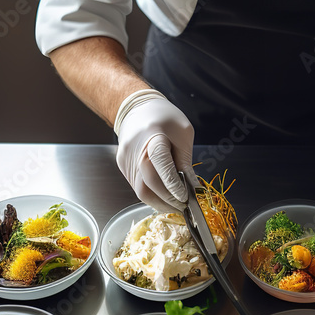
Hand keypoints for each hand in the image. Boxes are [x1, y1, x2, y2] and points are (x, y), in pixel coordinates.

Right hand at [115, 89, 197, 213]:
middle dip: (168, 199)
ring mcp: (126, 160)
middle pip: (148, 183)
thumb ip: (185, 160)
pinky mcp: (123, 167)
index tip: (186, 196)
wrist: (137, 108)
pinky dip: (152, 195)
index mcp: (153, 136)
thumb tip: (191, 186)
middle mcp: (135, 150)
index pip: (161, 163)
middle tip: (184, 206)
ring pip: (140, 191)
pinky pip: (137, 187)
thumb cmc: (164, 118)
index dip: (173, 183)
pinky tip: (164, 196)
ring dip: (160, 202)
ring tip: (175, 205)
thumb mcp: (183, 132)